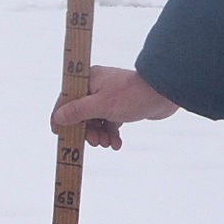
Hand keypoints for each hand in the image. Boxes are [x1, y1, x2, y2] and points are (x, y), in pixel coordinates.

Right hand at [51, 65, 179, 149]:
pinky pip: (109, 123)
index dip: (61, 117)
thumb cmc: (132, 95)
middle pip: (80, 113)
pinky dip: (111, 134)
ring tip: (108, 143)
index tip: (59, 134)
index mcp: (88, 79)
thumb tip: (58, 117)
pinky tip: (116, 144)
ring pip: (95, 120)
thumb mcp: (101, 105)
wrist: (165, 93)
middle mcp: (96, 86)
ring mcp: (108, 97)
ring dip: (100, 135)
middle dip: (87, 130)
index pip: (66, 99)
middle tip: (95, 142)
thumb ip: (77, 111)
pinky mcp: (121, 107)